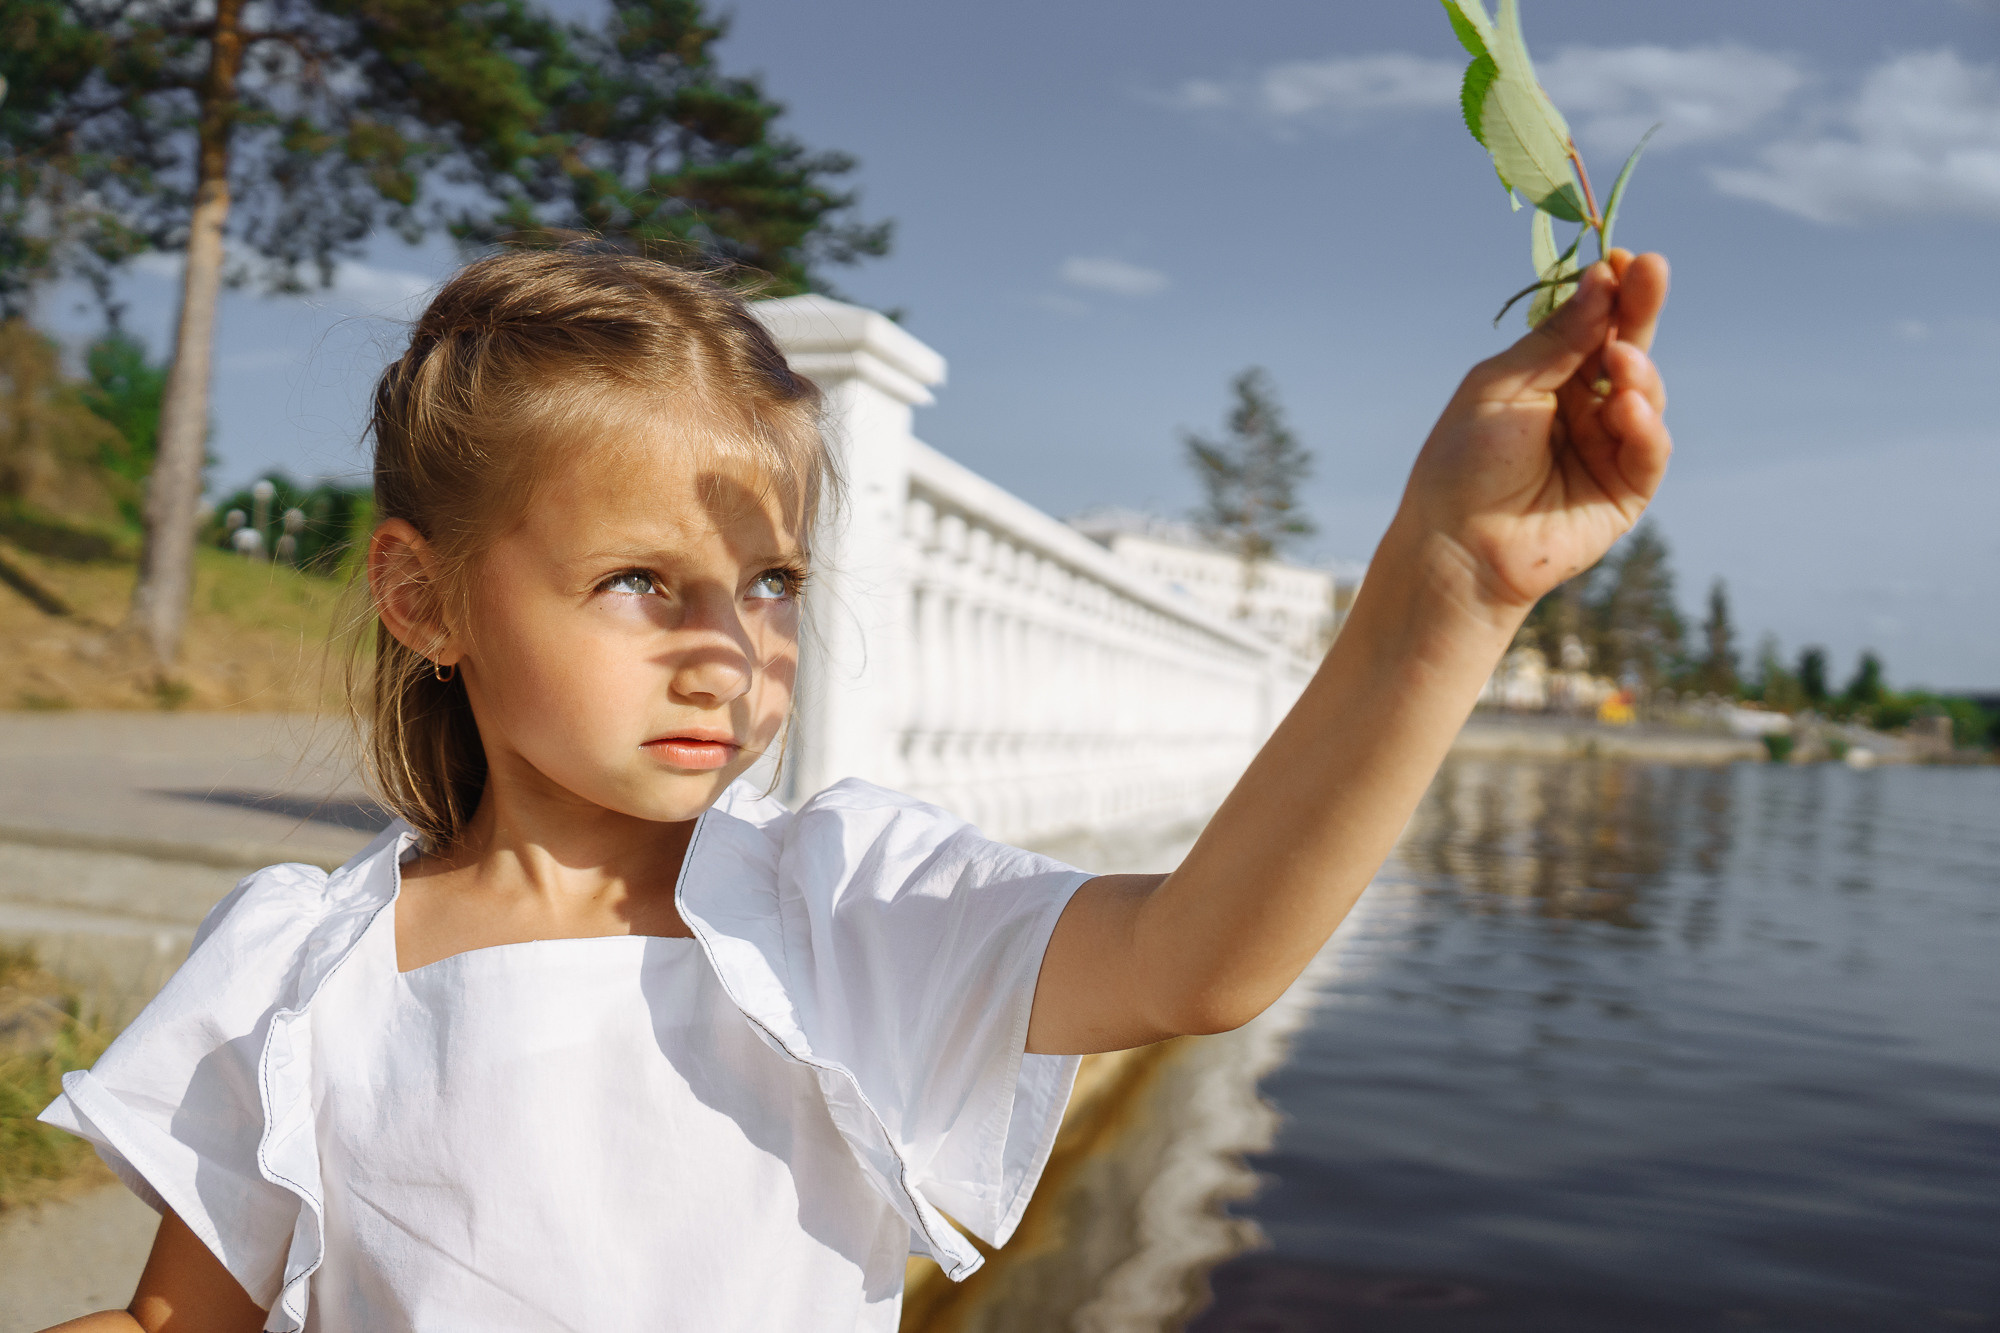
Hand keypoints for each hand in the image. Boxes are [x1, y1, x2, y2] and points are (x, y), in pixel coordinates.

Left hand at [1397, 249, 1670, 617]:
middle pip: (1624, 348)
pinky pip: (1650, 450)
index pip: (1588, 325)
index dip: (1608, 293)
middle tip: (1651, 271)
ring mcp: (1606, 448)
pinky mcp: (1625, 491)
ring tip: (1619, 360)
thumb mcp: (1501, 387)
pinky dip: (1645, 426)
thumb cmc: (1462, 465)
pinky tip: (1627, 407)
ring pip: (1645, 394)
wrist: (1455, 547)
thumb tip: (1602, 279)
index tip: (1622, 259)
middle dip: (1639, 309)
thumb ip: (1555, 341)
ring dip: (1638, 370)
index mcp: (1544, 378)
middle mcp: (1580, 408)